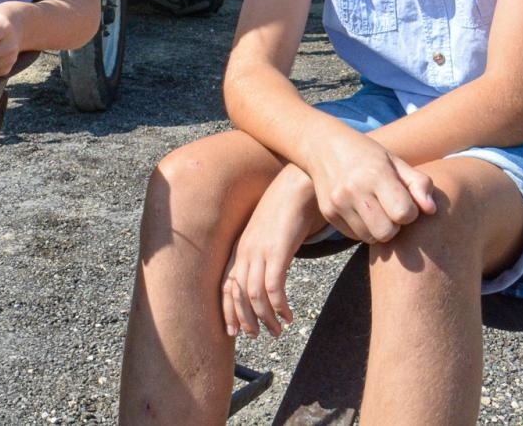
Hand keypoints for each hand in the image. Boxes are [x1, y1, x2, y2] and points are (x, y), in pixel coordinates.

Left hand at [222, 170, 316, 337]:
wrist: (296, 186)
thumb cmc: (284, 210)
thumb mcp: (266, 234)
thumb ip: (262, 253)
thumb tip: (265, 275)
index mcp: (240, 248)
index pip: (226, 285)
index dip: (227, 310)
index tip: (233, 331)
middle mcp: (245, 251)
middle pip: (236, 294)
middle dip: (244, 319)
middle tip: (255, 336)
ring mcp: (260, 251)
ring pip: (254, 295)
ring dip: (265, 318)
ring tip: (277, 330)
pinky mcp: (278, 251)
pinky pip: (273, 288)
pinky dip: (279, 306)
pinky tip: (288, 315)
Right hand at [304, 128, 435, 244]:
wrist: (324, 146)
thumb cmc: (367, 154)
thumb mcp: (396, 161)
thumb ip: (419, 184)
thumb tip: (432, 210)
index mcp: (376, 174)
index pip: (404, 213)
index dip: (410, 211)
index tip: (405, 200)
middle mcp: (354, 189)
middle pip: (387, 232)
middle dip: (395, 225)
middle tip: (391, 209)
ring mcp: (338, 203)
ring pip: (370, 238)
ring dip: (379, 228)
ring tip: (376, 209)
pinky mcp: (328, 213)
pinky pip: (354, 236)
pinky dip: (363, 228)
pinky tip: (361, 210)